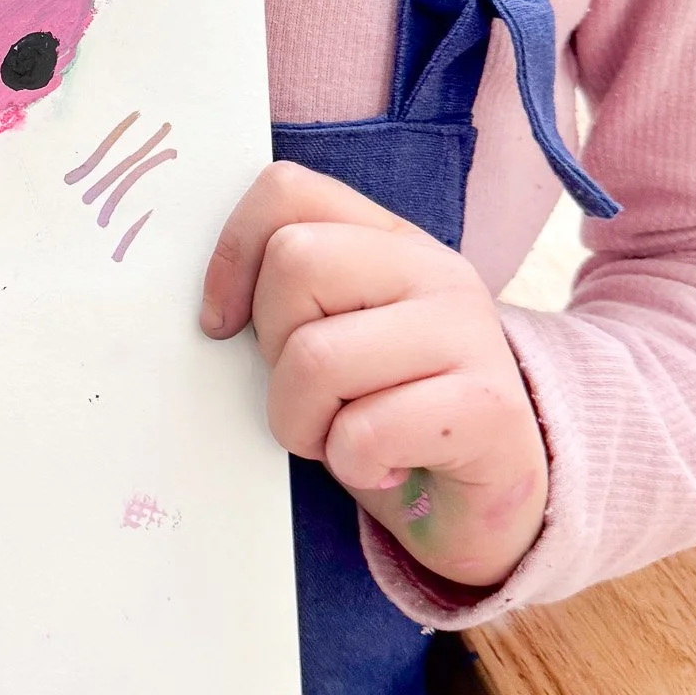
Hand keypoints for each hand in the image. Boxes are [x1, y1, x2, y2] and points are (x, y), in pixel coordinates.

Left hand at [198, 163, 546, 587]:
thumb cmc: (383, 419)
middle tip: (309, 397)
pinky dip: (352, 465)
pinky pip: (365, 431)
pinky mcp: (488, 408)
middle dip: (272, 350)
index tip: (223, 326)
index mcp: (388, 241)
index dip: (232, 256)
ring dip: (303, 423)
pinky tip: (382, 468)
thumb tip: (208, 309)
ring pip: (317, 356)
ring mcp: (469, 333)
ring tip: (340, 438)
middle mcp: (433, 269)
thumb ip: (285, 300)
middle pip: (294, 263)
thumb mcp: (329, 340)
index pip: (286, 191)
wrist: (482, 503)